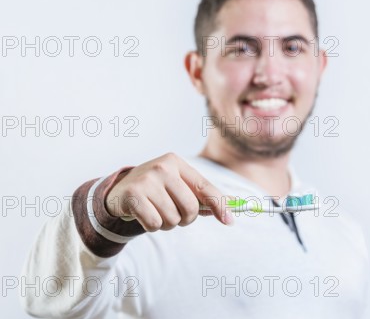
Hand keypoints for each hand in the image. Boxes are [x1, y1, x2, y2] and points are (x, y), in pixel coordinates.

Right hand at [105, 153, 233, 230]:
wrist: (118, 190)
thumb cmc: (156, 190)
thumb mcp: (178, 185)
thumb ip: (202, 196)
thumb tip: (230, 210)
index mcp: (176, 163)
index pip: (205, 187)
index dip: (219, 206)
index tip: (229, 221)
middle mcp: (162, 168)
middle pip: (190, 208)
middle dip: (185, 219)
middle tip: (174, 215)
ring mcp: (146, 180)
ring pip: (172, 219)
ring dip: (167, 223)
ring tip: (157, 212)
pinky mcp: (132, 195)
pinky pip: (154, 223)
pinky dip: (152, 226)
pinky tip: (144, 215)